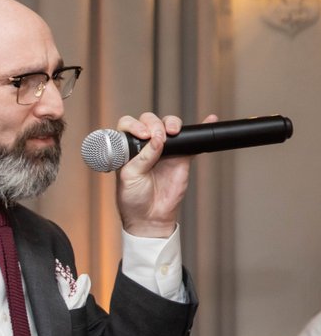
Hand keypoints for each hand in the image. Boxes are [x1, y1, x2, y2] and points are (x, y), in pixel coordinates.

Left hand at [115, 111, 218, 237]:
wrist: (150, 217)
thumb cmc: (133, 198)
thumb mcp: (130, 177)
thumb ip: (142, 158)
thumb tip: (156, 140)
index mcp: (127, 149)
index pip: (129, 126)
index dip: (135, 125)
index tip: (143, 134)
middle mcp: (145, 146)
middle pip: (150, 121)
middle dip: (154, 123)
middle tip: (158, 135)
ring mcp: (165, 150)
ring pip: (170, 126)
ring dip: (172, 123)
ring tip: (173, 132)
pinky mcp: (182, 157)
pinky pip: (192, 140)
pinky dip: (200, 128)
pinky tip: (208, 118)